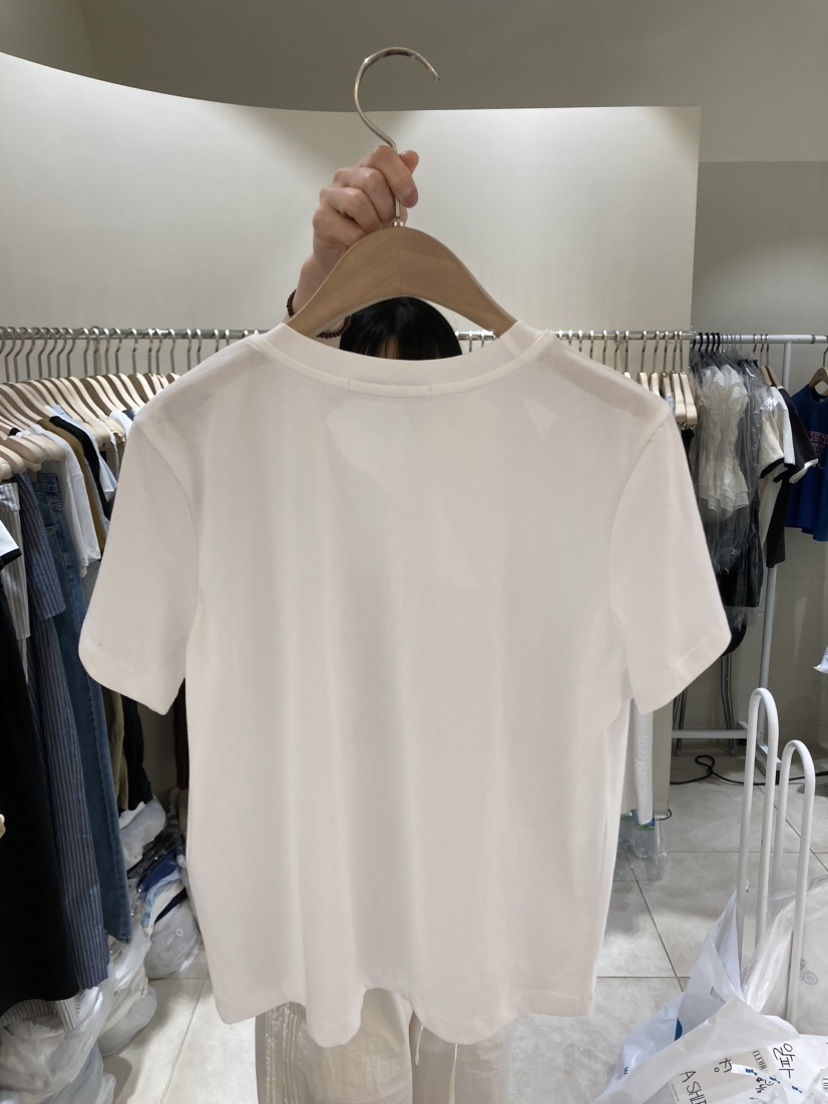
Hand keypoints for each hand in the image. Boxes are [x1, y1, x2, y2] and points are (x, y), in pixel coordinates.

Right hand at [292, 146, 419, 312]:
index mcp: (364, 169)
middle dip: (387, 207)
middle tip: (389, 224)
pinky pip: (348, 228)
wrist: (347, 259)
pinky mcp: (320, 218)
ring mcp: (329, 196)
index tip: (411, 200)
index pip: (381, 155)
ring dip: (374, 224)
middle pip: (372, 179)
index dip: (400, 177)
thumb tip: (411, 156)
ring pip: (358, 201)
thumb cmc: (370, 230)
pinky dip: (362, 240)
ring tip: (375, 236)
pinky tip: (363, 245)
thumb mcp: (393, 206)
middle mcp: (345, 177)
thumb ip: (400, 181)